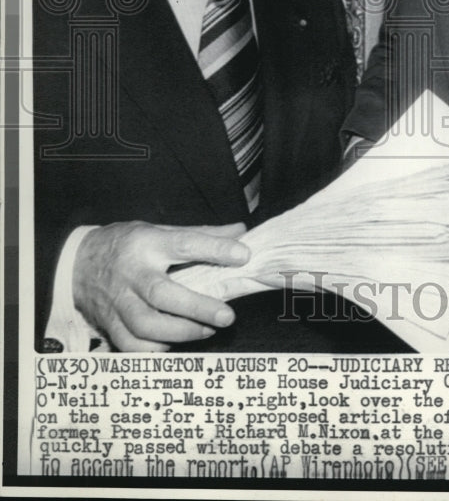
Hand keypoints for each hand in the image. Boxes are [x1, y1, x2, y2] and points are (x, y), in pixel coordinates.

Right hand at [73, 221, 249, 351]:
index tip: (243, 255)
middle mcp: (131, 272)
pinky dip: (156, 348)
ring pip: (146, 324)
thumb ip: (200, 235)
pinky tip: (175, 342)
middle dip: (197, 307)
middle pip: (162, 293)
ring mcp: (118, 301)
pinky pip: (132, 345)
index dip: (214, 249)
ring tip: (208, 330)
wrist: (76, 263)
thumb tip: (240, 232)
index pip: (184, 244)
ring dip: (181, 332)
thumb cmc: (126, 245)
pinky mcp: (109, 324)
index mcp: (147, 243)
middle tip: (226, 316)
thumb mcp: (159, 230)